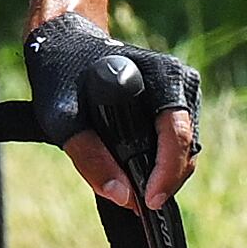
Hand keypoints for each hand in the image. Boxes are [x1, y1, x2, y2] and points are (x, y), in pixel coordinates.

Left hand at [23, 11, 199, 210]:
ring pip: (183, 149)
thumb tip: (123, 198)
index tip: (148, 201)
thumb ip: (88, 156)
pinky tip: (135, 173)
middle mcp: (181, 83)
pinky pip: (175, 143)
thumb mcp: (61, 115)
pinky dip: (158, 162)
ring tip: (132, 190)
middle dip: (164, 179)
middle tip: (135, 204)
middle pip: (185, 147)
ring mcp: (181, 94)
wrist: (64, 43)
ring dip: (161, 173)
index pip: (176, 134)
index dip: (166, 173)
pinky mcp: (175, 106)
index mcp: (163, 75)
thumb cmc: (60, 73)